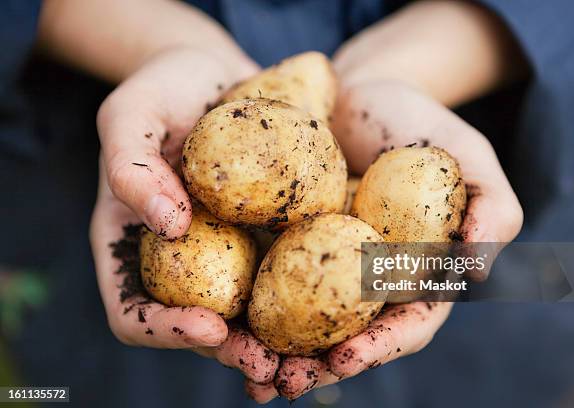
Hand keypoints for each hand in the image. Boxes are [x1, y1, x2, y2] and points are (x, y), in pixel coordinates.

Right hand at [90, 47, 278, 382]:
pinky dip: (306, 302)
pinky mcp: (266, 237)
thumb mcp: (130, 114)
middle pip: (197, 328)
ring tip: (310, 362)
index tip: (209, 328)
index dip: (165, 330)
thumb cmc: (162, 89)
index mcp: (133, 247)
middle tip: (270, 367)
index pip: (133, 311)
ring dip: (276, 346)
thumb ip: (131, 167)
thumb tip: (170, 228)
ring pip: (246, 316)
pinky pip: (284, 277)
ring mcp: (225, 254)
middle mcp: (179, 263)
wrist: (215, 75)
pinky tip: (338, 310)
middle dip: (232, 353)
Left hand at [245, 81, 522, 401]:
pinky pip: (268, 280)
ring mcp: (325, 264)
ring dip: (279, 353)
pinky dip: (252, 310)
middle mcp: (369, 278)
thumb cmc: (421, 124)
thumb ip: (492, 208)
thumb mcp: (470, 157)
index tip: (345, 358)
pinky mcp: (286, 242)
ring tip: (253, 376)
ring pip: (304, 321)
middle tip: (285, 384)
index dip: (380, 347)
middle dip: (319, 366)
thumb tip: (475, 272)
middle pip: (349, 336)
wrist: (360, 92)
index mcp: (417, 272)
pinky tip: (224, 328)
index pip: (406, 324)